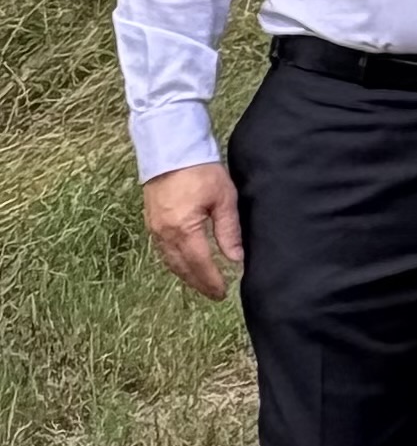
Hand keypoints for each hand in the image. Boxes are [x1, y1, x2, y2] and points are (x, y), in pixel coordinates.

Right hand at [146, 161, 242, 299]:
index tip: (223, 293)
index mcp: (184, 229)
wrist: (171, 151)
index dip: (211, 280)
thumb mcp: (223, 199)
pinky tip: (185, 265)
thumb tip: (236, 258)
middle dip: (199, 282)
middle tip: (214, 294)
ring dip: (186, 275)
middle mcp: (165, 233)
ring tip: (203, 284)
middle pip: (182, 267)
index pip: (200, 264)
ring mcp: (155, 229)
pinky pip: (163, 251)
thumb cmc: (201, 171)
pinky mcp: (151, 222)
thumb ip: (229, 231)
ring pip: (170, 261)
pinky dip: (176, 262)